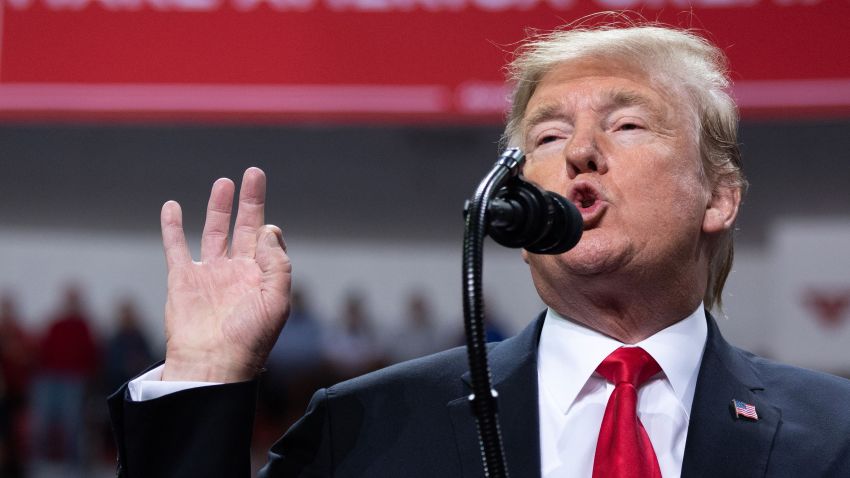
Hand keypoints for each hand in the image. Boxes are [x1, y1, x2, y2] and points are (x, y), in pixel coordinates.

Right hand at [160, 168, 290, 382]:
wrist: (211, 363)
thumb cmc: (248, 338)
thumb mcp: (277, 301)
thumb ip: (277, 264)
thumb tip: (269, 229)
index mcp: (261, 277)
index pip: (268, 241)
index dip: (269, 231)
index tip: (265, 231)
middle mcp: (236, 271)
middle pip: (244, 227)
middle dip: (250, 201)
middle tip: (254, 173)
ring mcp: (209, 274)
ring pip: (214, 232)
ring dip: (219, 207)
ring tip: (224, 183)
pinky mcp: (182, 278)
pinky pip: (176, 247)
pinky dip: (173, 227)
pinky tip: (172, 206)